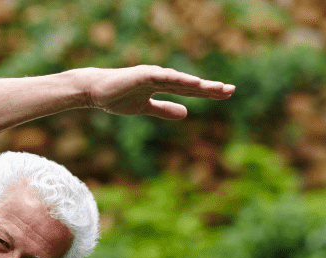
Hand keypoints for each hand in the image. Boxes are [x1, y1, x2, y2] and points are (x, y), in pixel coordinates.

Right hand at [81, 65, 233, 119]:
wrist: (94, 91)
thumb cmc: (116, 98)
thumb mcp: (144, 108)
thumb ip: (163, 110)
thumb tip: (186, 113)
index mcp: (162, 85)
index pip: (189, 90)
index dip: (207, 92)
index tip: (226, 94)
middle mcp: (161, 77)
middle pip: (189, 84)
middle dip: (209, 88)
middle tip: (231, 91)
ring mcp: (153, 74)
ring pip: (180, 80)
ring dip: (198, 84)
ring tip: (216, 88)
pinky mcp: (143, 75)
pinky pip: (165, 77)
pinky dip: (179, 79)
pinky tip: (193, 82)